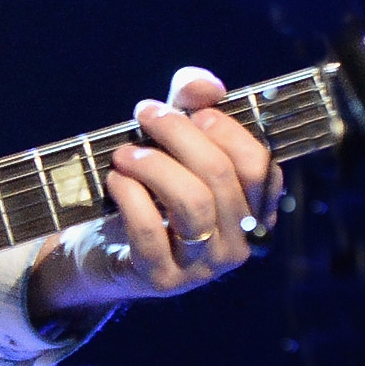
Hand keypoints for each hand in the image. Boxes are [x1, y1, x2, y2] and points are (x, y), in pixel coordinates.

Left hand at [29, 66, 278, 317]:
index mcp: (254, 208)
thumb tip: (207, 85)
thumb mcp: (170, 144)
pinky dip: (130, 195)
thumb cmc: (149, 190)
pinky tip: (116, 180)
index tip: (189, 108)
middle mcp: (239, 242)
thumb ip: (189, 107)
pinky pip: (151, 232)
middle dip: (178, 133)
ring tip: (125, 152)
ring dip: (153, 164)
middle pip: (220, 175)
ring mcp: (204, 267)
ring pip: (192, 203)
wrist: (106, 251)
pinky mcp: (162, 280)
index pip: (259, 164)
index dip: (225, 128)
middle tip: (145, 114)